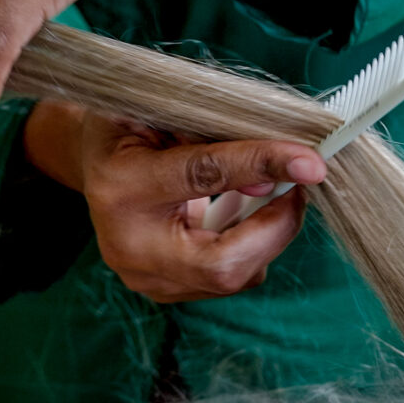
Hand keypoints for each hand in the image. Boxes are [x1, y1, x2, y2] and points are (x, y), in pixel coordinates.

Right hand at [24, 101, 327, 302]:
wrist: (93, 161)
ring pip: (232, 277)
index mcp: (121, 186)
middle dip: (276, 228)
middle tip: (299, 186)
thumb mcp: (164, 111)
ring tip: (269, 191)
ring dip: (267, 234)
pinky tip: (244, 212)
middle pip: (222, 263)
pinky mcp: (164, 291)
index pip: (202, 177)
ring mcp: (144, 278)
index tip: (310, 163)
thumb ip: (216, 137)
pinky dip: (250, 246)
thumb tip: (275, 181)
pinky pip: (227, 278)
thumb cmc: (132, 126)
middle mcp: (128, 246)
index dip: (260, 166)